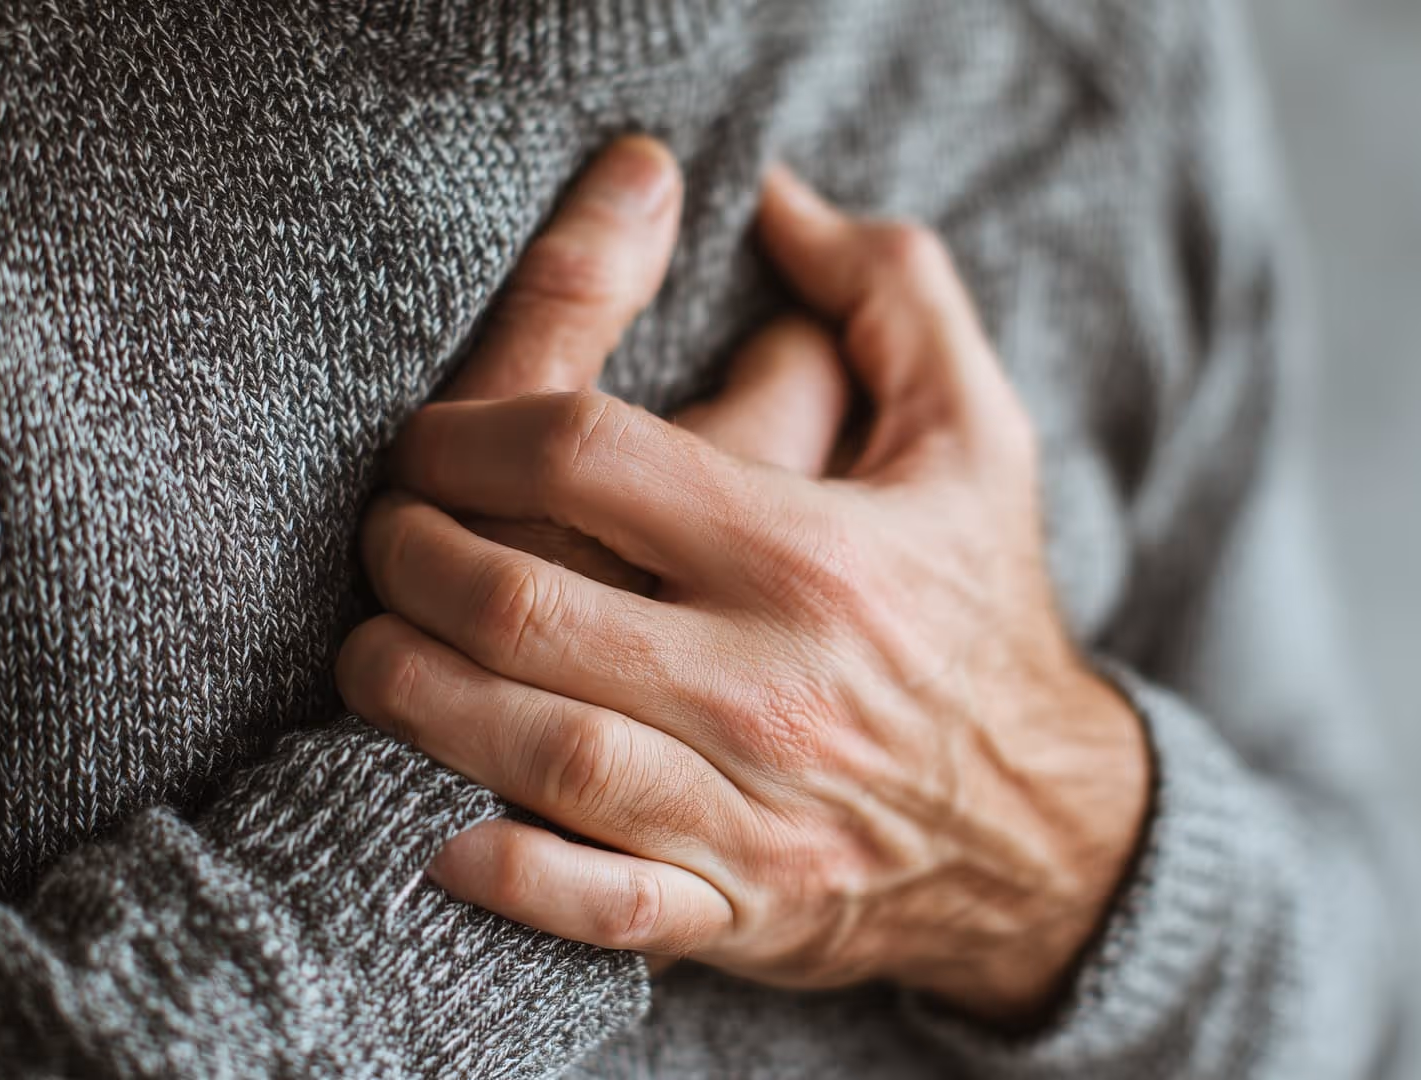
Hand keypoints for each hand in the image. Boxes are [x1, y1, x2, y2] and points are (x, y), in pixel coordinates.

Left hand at [338, 142, 1150, 1022]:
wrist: (1047, 824)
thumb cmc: (982, 609)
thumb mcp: (976, 435)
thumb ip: (894, 294)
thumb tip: (782, 197)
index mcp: (816, 551)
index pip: (588, 455)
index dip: (469, 429)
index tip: (433, 440)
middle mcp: (776, 682)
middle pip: (528, 605)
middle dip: (414, 559)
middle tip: (381, 537)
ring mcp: (755, 808)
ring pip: (542, 754)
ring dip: (416, 698)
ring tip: (373, 652)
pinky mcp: (738, 906)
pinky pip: (599, 907)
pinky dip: (506, 877)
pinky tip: (438, 832)